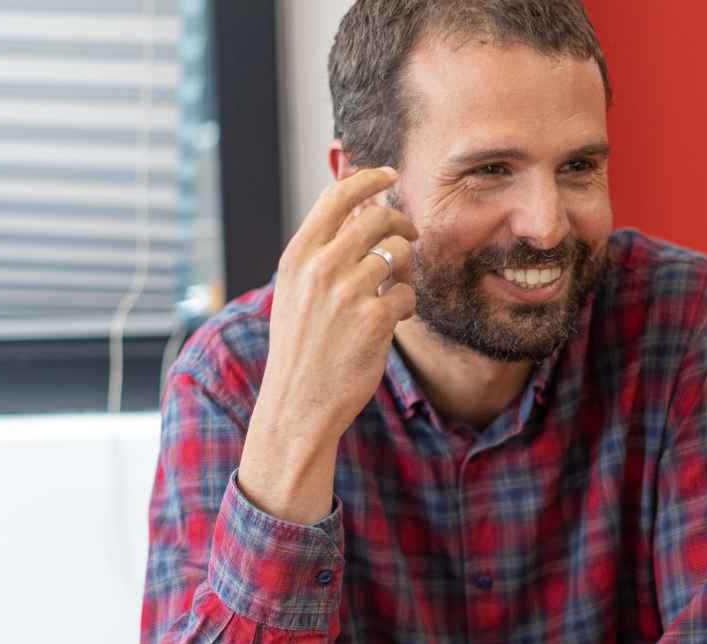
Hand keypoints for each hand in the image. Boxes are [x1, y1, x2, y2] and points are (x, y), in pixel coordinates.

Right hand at [260, 166, 416, 442]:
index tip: (388, 175)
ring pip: (399, 254)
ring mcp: (347, 293)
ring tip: (394, 292)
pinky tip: (391, 323)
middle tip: (410, 235)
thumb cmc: (302, 348)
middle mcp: (320, 267)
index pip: (338, 196)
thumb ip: (321, 252)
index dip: (368, 178)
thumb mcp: (296, 291)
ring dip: (406, 271)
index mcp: (298, 255)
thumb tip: (360, 209)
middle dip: (402, 223)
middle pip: (378, 217)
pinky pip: (407, 295)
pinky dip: (406, 306)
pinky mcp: (374, 320)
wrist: (297, 404)